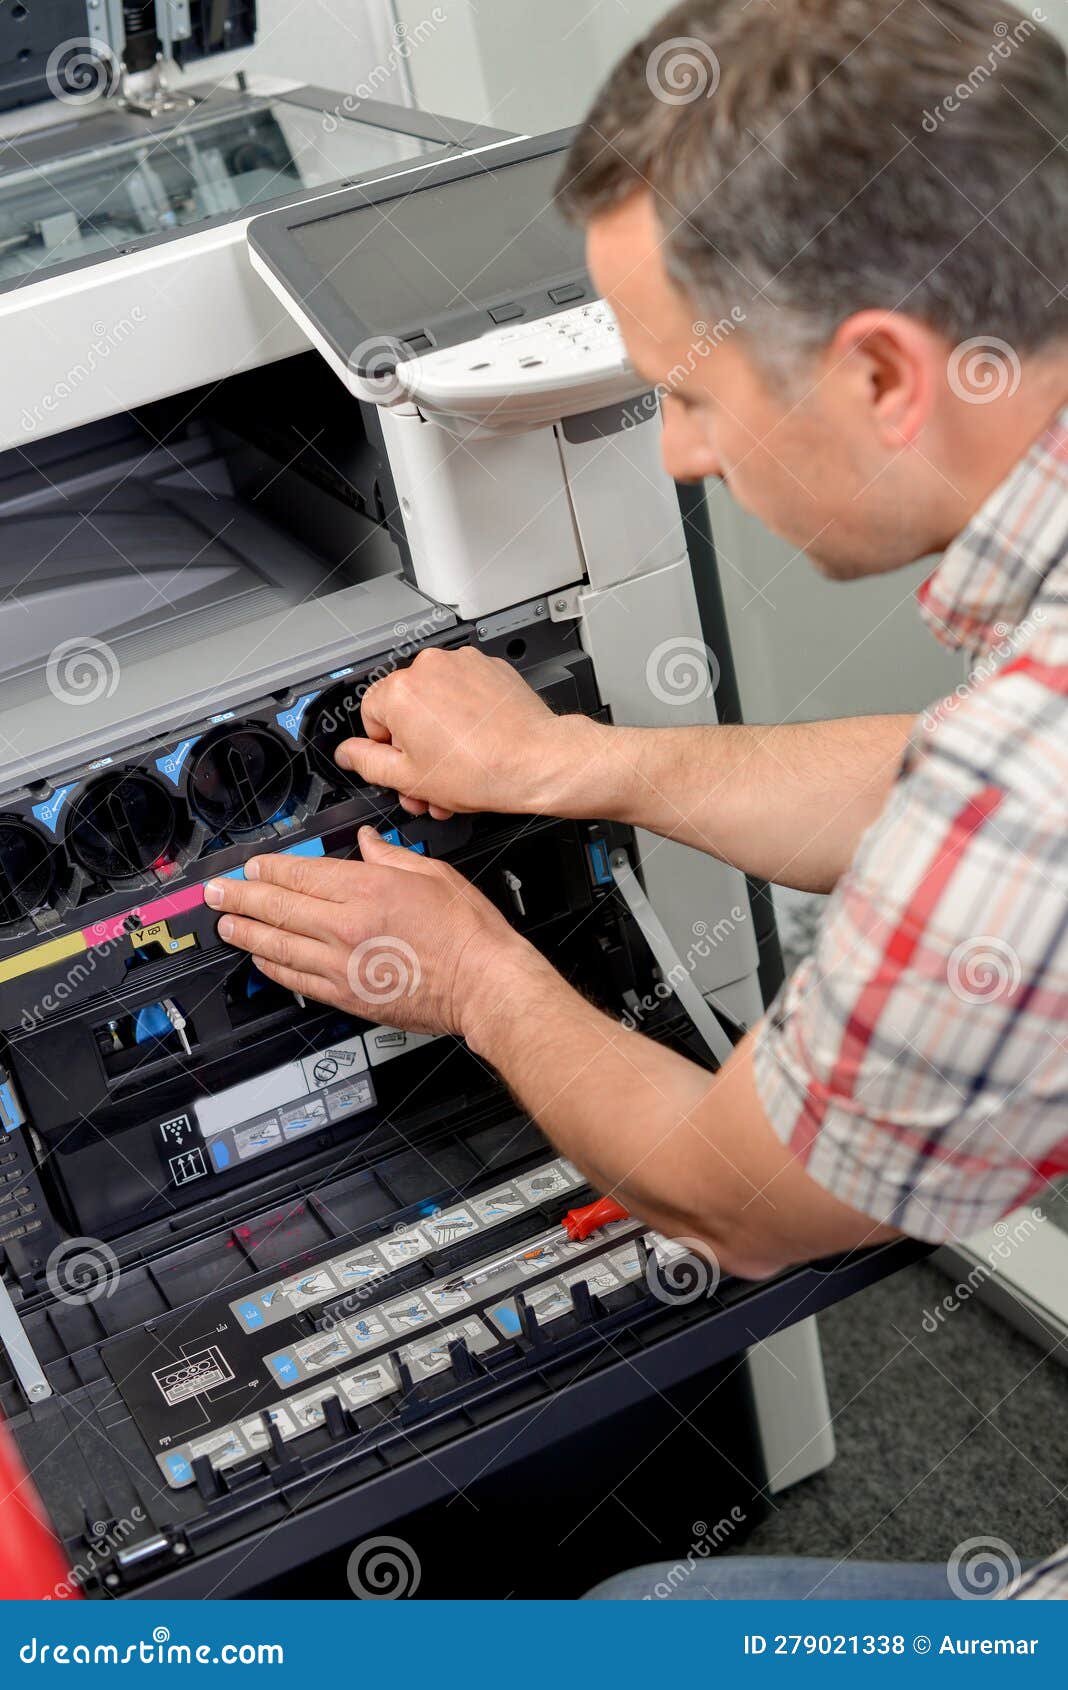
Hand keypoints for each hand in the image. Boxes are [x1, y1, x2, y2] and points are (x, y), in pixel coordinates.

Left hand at [204, 827, 541, 1037]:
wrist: (483, 985)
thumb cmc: (468, 933)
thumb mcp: (433, 874)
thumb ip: (391, 857)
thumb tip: (368, 843)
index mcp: (368, 889)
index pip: (302, 874)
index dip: (269, 869)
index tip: (251, 867)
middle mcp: (347, 926)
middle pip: (278, 907)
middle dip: (240, 897)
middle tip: (215, 892)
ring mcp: (342, 964)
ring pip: (278, 944)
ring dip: (246, 931)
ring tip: (225, 923)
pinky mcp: (347, 995)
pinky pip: (297, 979)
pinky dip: (272, 966)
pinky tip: (259, 958)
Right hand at [337, 645, 598, 818]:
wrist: (536, 760)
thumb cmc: (481, 769)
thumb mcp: (409, 778)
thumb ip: (368, 762)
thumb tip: (348, 752)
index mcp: (400, 690)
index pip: (370, 715)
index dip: (386, 749)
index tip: (404, 765)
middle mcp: (428, 667)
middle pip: (405, 709)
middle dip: (415, 748)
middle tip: (430, 776)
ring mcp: (462, 663)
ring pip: (435, 701)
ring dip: (440, 734)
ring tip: (458, 766)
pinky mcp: (489, 667)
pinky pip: (464, 690)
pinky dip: (466, 714)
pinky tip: (476, 742)